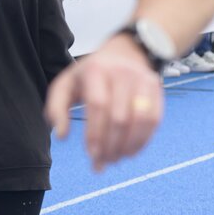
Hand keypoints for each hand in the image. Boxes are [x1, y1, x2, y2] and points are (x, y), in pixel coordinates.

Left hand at [45, 33, 164, 171]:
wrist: (126, 51)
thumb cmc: (91, 73)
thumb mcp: (67, 83)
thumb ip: (56, 108)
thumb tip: (61, 135)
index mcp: (96, 71)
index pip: (98, 106)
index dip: (96, 133)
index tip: (92, 155)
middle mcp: (123, 74)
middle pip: (119, 117)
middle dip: (111, 145)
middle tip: (103, 163)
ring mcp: (143, 81)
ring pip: (140, 120)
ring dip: (129, 145)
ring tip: (117, 159)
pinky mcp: (157, 89)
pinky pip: (154, 119)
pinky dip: (144, 139)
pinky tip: (132, 151)